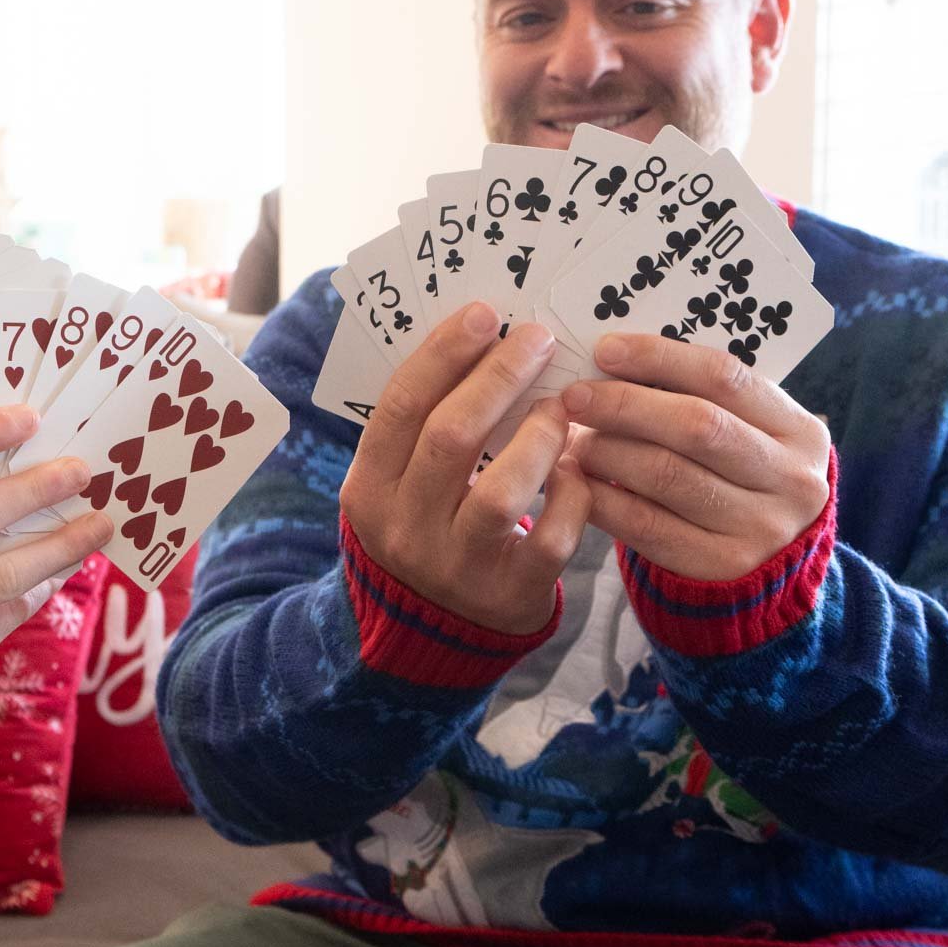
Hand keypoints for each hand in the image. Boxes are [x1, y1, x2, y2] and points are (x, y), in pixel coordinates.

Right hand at [338, 302, 590, 634]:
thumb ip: (425, 424)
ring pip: (501, 492)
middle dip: (499, 378)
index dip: (445, 354)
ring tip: (558, 407)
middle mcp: (405, 528)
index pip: (402, 406)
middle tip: (537, 340)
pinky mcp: (508, 593)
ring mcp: (456, 565)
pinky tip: (578, 470)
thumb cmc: (425, 525)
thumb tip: (480, 336)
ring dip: (538, 437)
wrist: (428, 633)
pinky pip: (550, 538)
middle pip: (451, 438)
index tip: (486, 314)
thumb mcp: (399, 481)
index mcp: (368, 488)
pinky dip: (571, 496)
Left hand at [562, 333, 830, 580]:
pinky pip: (646, 525)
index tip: (605, 351)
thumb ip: (699, 399)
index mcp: (799, 431)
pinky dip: (601, 498)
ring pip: (665, 475)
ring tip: (572, 440)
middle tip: (574, 397)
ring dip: (606, 451)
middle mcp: (790, 480)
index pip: (725, 377)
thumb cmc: (741, 478)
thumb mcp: (747, 433)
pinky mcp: (720, 566)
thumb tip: (613, 361)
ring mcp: (759, 528)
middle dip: (623, 405)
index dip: (660, 358)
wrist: (770, 564)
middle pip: (695, 426)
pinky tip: (576, 482)